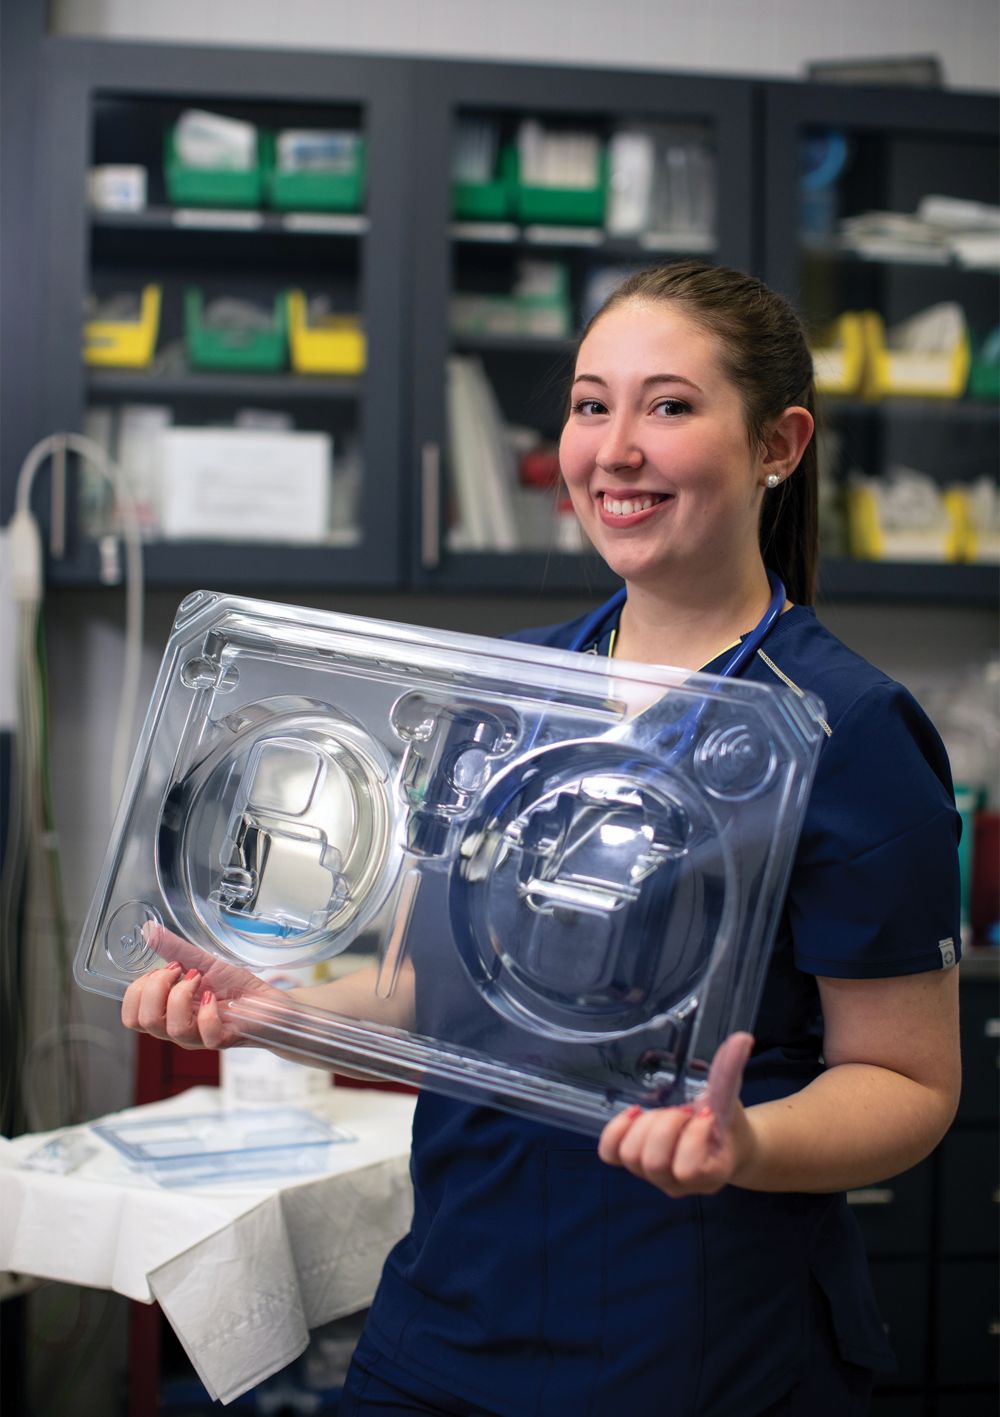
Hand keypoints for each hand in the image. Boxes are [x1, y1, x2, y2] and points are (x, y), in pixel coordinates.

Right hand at [120, 922, 280, 1049]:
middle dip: (156, 987)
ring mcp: (199, 1037)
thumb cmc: (235, 987)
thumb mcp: (202, 962)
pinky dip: (208, 1012)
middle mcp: (179, 1028)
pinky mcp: (223, 1039)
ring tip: (200, 981)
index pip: (132, 1017)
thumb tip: (148, 930)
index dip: (138, 991)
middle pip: (144, 1021)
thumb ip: (174, 950)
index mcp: (168, 1013)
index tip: (163, 970)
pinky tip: (214, 997)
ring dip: (182, 995)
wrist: (268, 1000)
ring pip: (172, 1028)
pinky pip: (206, 1034)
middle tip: (181, 972)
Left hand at [597, 1033, 755, 1197]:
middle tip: (683, 1110)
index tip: (706, 1114)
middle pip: (653, 1162)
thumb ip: (730, 1073)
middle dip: (666, 1126)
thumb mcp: (731, 1100)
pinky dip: (617, 1130)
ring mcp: (654, 1177)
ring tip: (664, 1112)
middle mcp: (678, 1185)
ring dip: (646, 1126)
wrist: (725, 1145)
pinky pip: (610, 1154)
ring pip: (631, 1157)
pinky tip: (634, 1112)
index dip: (693, 1136)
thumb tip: (741, 1038)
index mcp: (710, 1175)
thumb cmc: (728, 1124)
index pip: (689, 1168)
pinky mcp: (634, 1164)